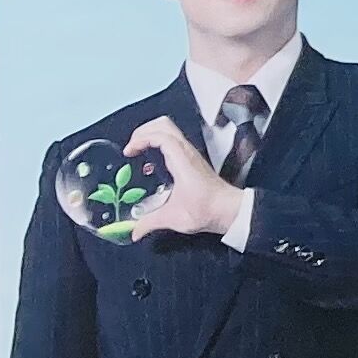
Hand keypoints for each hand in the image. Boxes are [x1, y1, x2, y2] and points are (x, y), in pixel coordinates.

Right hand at [116, 118, 242, 240]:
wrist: (230, 210)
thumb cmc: (207, 210)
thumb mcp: (173, 218)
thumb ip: (149, 223)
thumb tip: (133, 232)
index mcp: (182, 161)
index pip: (161, 136)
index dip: (141, 139)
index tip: (128, 152)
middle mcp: (187, 153)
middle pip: (164, 125)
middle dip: (143, 131)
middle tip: (130, 147)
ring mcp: (191, 154)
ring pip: (169, 131)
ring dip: (150, 135)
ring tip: (137, 151)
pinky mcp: (192, 160)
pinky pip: (173, 142)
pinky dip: (158, 143)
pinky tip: (150, 163)